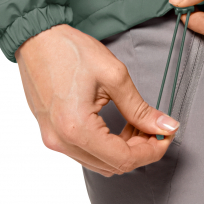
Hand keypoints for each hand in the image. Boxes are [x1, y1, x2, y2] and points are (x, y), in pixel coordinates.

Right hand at [15, 24, 178, 175]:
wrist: (36, 38)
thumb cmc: (70, 50)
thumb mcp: (114, 76)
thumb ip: (141, 109)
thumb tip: (165, 127)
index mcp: (77, 128)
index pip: (124, 159)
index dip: (151, 151)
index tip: (166, 136)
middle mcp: (61, 141)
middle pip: (112, 166)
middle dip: (140, 150)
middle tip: (155, 128)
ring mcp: (53, 139)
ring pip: (99, 162)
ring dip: (123, 149)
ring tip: (137, 124)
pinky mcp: (50, 133)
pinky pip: (84, 152)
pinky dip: (106, 145)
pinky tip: (117, 125)